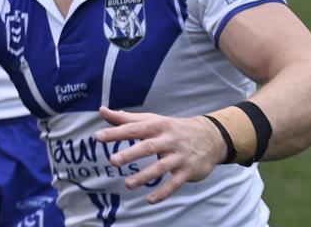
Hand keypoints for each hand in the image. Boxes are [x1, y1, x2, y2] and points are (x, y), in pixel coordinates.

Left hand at [96, 106, 227, 203]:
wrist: (211, 137)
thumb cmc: (173, 128)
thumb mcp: (152, 120)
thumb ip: (126, 118)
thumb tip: (102, 111)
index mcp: (157, 126)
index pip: (134, 129)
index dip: (116, 132)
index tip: (98, 137)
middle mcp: (168, 140)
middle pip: (148, 147)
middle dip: (130, 154)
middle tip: (112, 161)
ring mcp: (179, 156)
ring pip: (161, 167)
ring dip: (144, 176)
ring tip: (128, 184)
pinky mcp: (188, 171)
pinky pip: (175, 183)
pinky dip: (163, 192)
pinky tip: (150, 200)